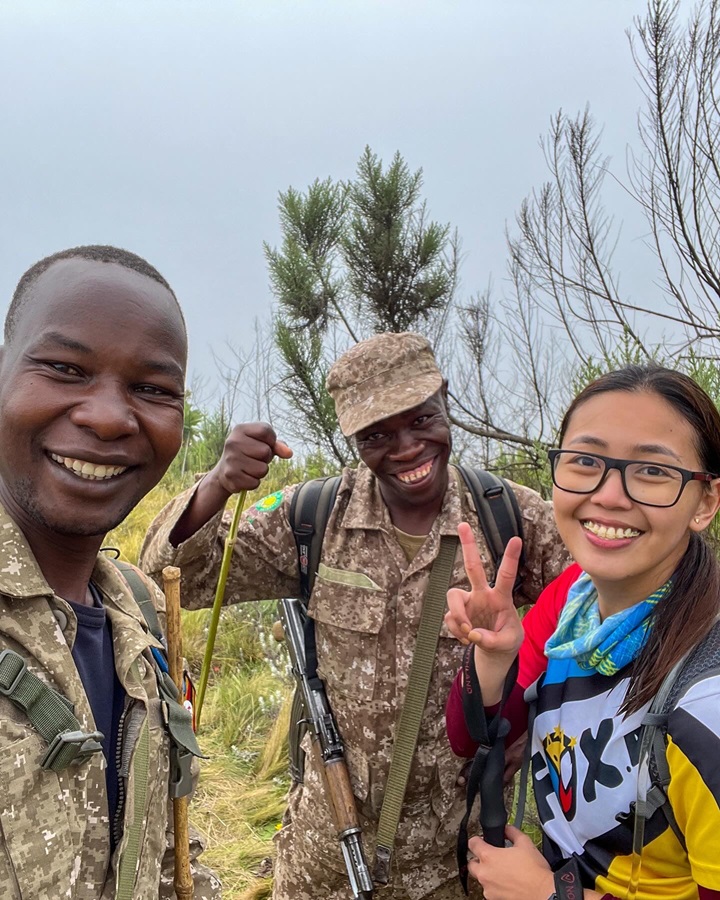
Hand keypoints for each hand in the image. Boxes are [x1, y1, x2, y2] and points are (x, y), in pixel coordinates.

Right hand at [206, 423, 292, 497]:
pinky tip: (244, 476)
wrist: (224, 471)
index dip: (271, 440)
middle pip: (266, 451)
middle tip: (255, 458)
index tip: (264, 444)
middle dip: (266, 458)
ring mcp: (231, 459)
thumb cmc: (248, 453)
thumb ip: (277, 445)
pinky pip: (255, 483)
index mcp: (240, 429)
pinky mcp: (231, 476)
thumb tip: (289, 453)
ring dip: (261, 471)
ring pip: (262, 469)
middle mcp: (233, 442)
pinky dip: (254, 482)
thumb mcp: (261, 443)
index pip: (266, 431)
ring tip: (250, 467)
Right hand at [445, 523, 523, 658]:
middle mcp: (482, 594)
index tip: (516, 539)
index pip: (506, 576)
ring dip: (458, 616)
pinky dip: (456, 631)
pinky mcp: (456, 614)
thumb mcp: (509, 643)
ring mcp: (468, 603)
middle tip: (462, 524)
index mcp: (501, 598)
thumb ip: (492, 640)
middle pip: (473, 567)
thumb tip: (473, 634)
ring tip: (468, 632)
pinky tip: (467, 639)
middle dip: (468, 546)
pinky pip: (450, 619)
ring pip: (453, 595)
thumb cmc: (507, 640)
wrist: (495, 653)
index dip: (510, 559)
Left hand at [467, 827, 553, 899]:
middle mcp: (485, 873)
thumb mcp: (525, 843)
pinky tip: (507, 883)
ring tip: (502, 872)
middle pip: (472, 864)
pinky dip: (495, 887)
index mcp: (489, 856)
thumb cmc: (534, 871)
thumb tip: (507, 829)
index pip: (472, 843)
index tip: (481, 841)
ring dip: (488, 874)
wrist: (544, 893)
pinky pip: (490, 891)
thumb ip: (512, 832)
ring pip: (481, 879)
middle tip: (490, 858)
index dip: (477, 840)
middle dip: (478, 860)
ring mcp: (488, 889)